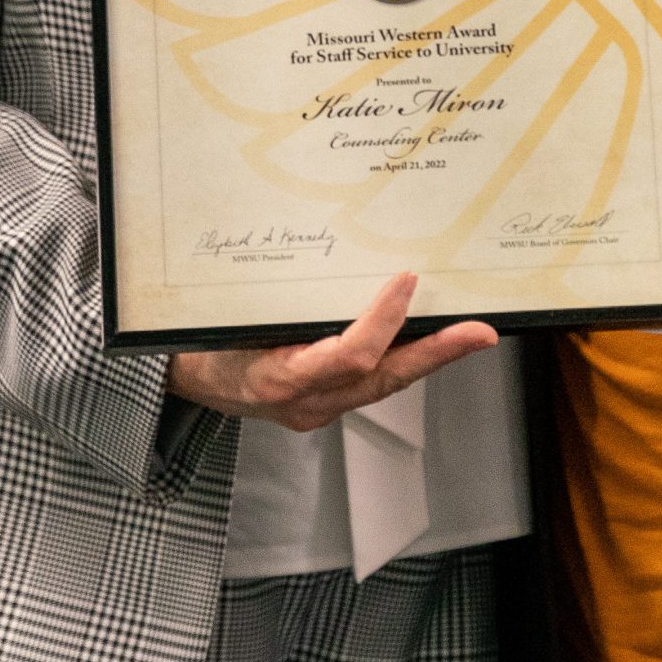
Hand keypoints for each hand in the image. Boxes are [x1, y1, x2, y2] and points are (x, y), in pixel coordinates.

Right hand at [166, 273, 497, 430]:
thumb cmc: (199, 340)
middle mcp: (305, 401)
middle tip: (479, 332)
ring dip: (429, 356)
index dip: (382, 321)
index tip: (405, 280)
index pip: (348, 356)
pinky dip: (403, 357)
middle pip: (383, 379)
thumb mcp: (225, 317)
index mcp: (277, 378)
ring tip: (470, 331)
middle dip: (436, 354)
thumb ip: (273, 299)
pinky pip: (373, 382)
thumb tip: (328, 253)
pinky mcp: (324, 403)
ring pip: (385, 383)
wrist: (181, 378)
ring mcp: (318, 408)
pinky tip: (427, 335)